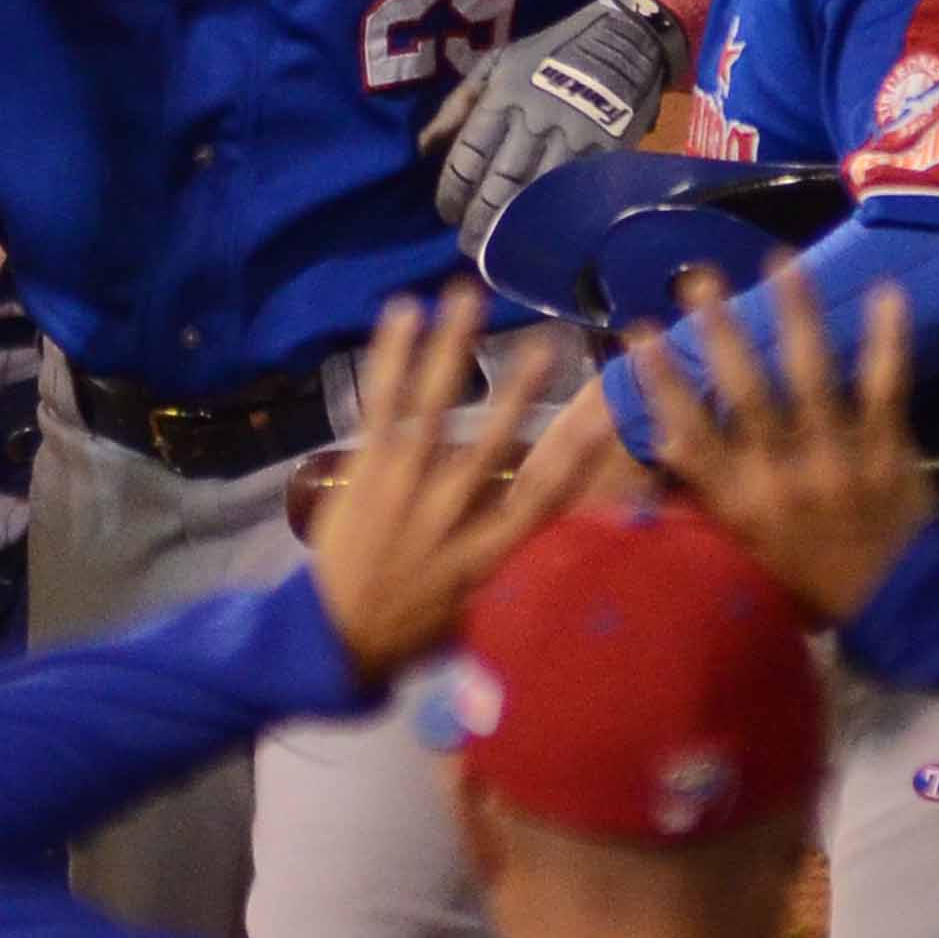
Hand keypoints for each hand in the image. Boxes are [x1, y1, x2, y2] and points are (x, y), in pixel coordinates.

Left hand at [304, 288, 568, 685]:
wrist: (332, 641)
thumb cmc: (412, 627)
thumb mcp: (478, 612)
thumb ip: (513, 565)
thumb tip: (558, 531)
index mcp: (487, 555)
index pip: (542, 499)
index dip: (577, 455)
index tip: (606, 414)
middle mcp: (449, 518)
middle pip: (492, 446)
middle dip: (522, 392)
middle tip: (549, 343)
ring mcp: (401, 491)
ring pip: (431, 410)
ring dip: (451, 348)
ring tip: (468, 296)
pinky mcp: (363, 472)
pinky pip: (379, 407)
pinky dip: (389, 358)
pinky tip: (402, 314)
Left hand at [423, 0, 685, 246]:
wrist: (624, 37)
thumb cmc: (550, 51)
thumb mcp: (497, 62)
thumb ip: (459, 104)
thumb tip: (424, 146)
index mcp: (503, 98)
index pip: (467, 156)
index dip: (451, 192)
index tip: (446, 213)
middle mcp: (533, 121)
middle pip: (498, 184)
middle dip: (478, 221)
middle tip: (467, 245)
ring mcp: (572, 139)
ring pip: (535, 195)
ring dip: (512, 230)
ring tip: (497, 253)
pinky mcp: (605, 152)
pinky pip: (573, 192)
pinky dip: (554, 219)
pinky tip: (539, 239)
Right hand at [613, 260, 927, 624]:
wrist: (898, 610)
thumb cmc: (806, 579)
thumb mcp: (738, 551)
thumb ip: (706, 500)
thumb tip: (663, 445)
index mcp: (738, 502)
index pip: (689, 433)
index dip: (661, 381)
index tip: (639, 333)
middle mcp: (782, 476)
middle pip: (747, 393)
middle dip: (720, 332)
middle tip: (699, 279)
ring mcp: (839, 461)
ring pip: (813, 378)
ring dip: (796, 315)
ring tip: (781, 260)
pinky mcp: (889, 453)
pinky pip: (886, 388)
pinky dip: (887, 340)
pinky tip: (887, 292)